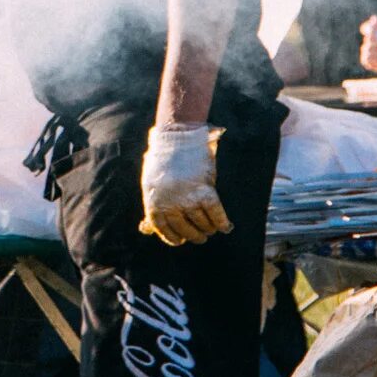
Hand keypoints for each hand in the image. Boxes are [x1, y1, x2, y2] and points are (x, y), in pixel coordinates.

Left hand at [140, 123, 232, 245]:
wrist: (177, 135)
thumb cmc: (163, 157)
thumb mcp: (151, 180)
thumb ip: (156, 201)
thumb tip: (152, 225)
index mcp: (153, 201)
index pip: (163, 228)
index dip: (172, 237)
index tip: (180, 241)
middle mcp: (170, 203)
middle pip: (184, 228)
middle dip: (194, 235)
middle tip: (200, 237)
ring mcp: (187, 198)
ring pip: (201, 223)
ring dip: (208, 229)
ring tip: (211, 230)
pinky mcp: (204, 190)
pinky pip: (215, 213)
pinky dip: (221, 221)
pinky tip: (225, 226)